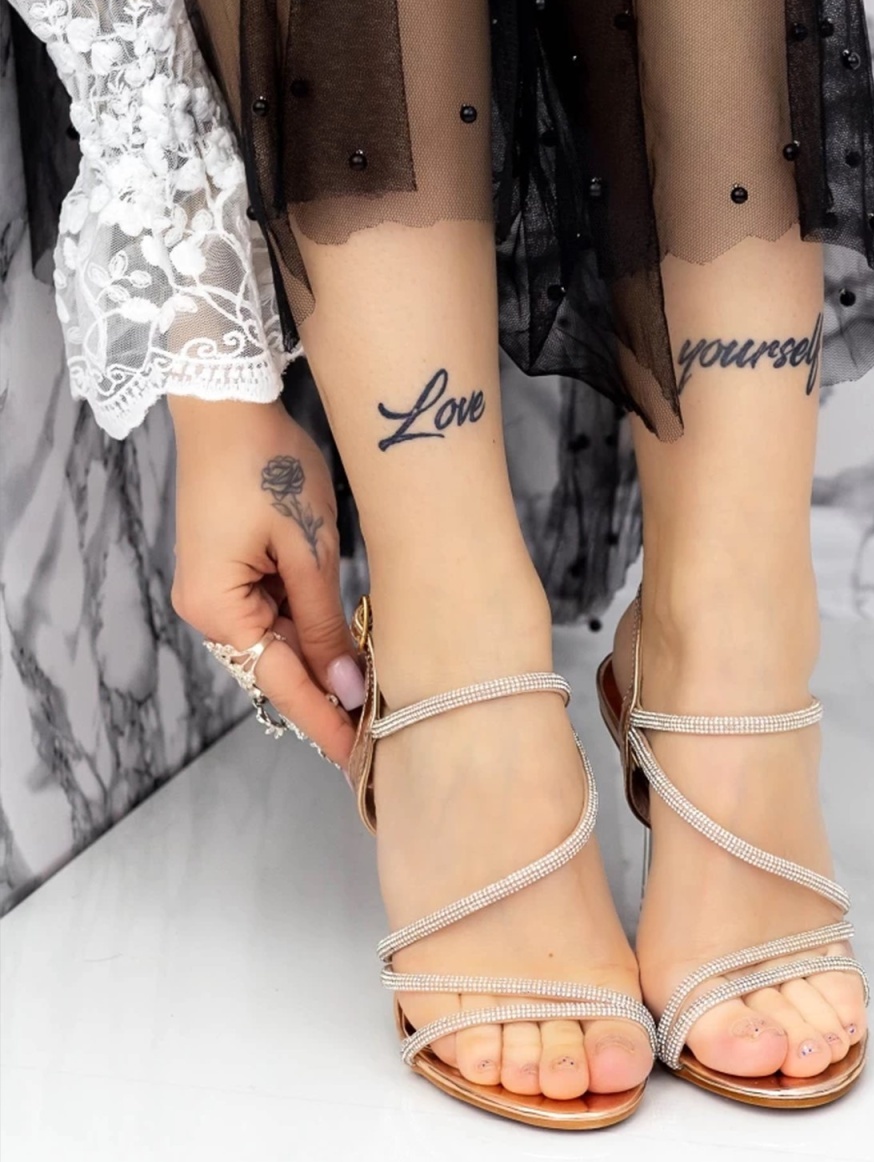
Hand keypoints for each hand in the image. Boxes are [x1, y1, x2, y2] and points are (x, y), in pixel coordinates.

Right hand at [168, 395, 362, 765]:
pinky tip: (345, 648)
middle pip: (273, 670)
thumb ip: (324, 625)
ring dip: (318, 667)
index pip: (280, 683)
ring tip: (371, 697)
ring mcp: (215, 593)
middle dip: (325, 699)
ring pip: (275, 647)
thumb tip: (347, 685)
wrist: (228, 404)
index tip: (359, 757)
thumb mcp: (307, 551)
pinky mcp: (228, 574)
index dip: (324, 720)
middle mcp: (207, 611)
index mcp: (217, 610)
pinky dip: (307, 634)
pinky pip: (271, 619)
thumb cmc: (268, 467)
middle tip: (377, 733)